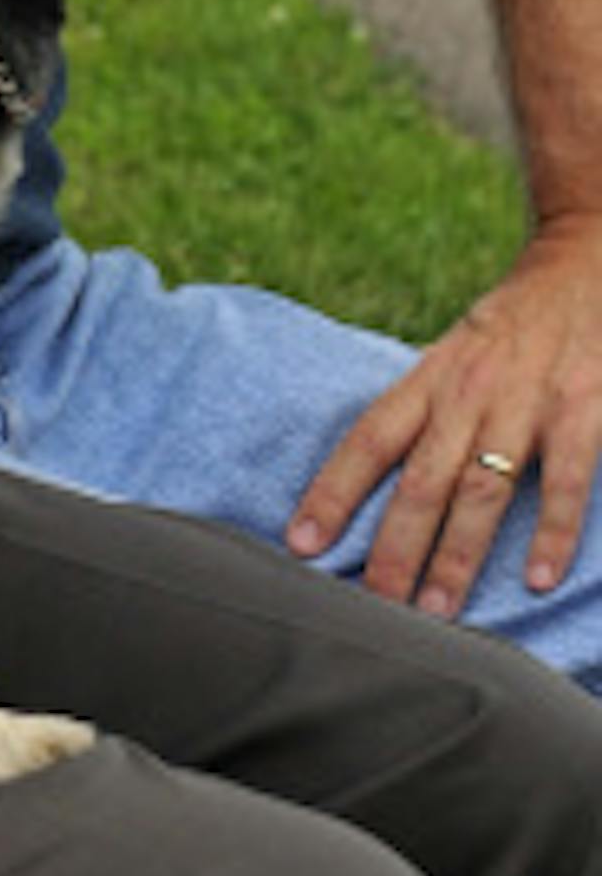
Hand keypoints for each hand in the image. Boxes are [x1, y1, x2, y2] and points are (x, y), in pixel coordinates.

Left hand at [285, 212, 601, 615]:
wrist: (581, 265)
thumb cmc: (507, 329)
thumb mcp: (451, 356)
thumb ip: (422, 414)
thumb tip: (373, 482)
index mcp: (429, 379)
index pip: (369, 440)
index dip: (332, 492)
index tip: (301, 543)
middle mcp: (468, 392)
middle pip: (421, 479)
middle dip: (393, 545)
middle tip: (372, 604)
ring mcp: (524, 404)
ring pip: (482, 488)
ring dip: (458, 553)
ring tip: (438, 609)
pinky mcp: (580, 411)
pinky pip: (562, 480)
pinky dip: (550, 530)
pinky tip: (534, 578)